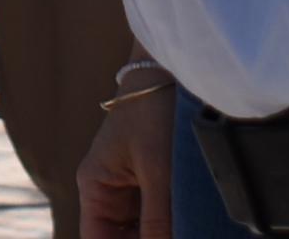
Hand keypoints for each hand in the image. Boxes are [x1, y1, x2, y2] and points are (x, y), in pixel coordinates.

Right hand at [79, 77, 175, 237]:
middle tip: (183, 236)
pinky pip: (159, 214)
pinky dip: (174, 223)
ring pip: (144, 229)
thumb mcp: (158, 171)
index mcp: (96, 186)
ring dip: (162, 233)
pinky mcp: (155, 179)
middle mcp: (110, 189)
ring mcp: (133, 185)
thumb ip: (157, 220)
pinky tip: (192, 225)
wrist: (171, 67)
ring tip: (189, 229)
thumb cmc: (154, 111)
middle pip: (122, 237)